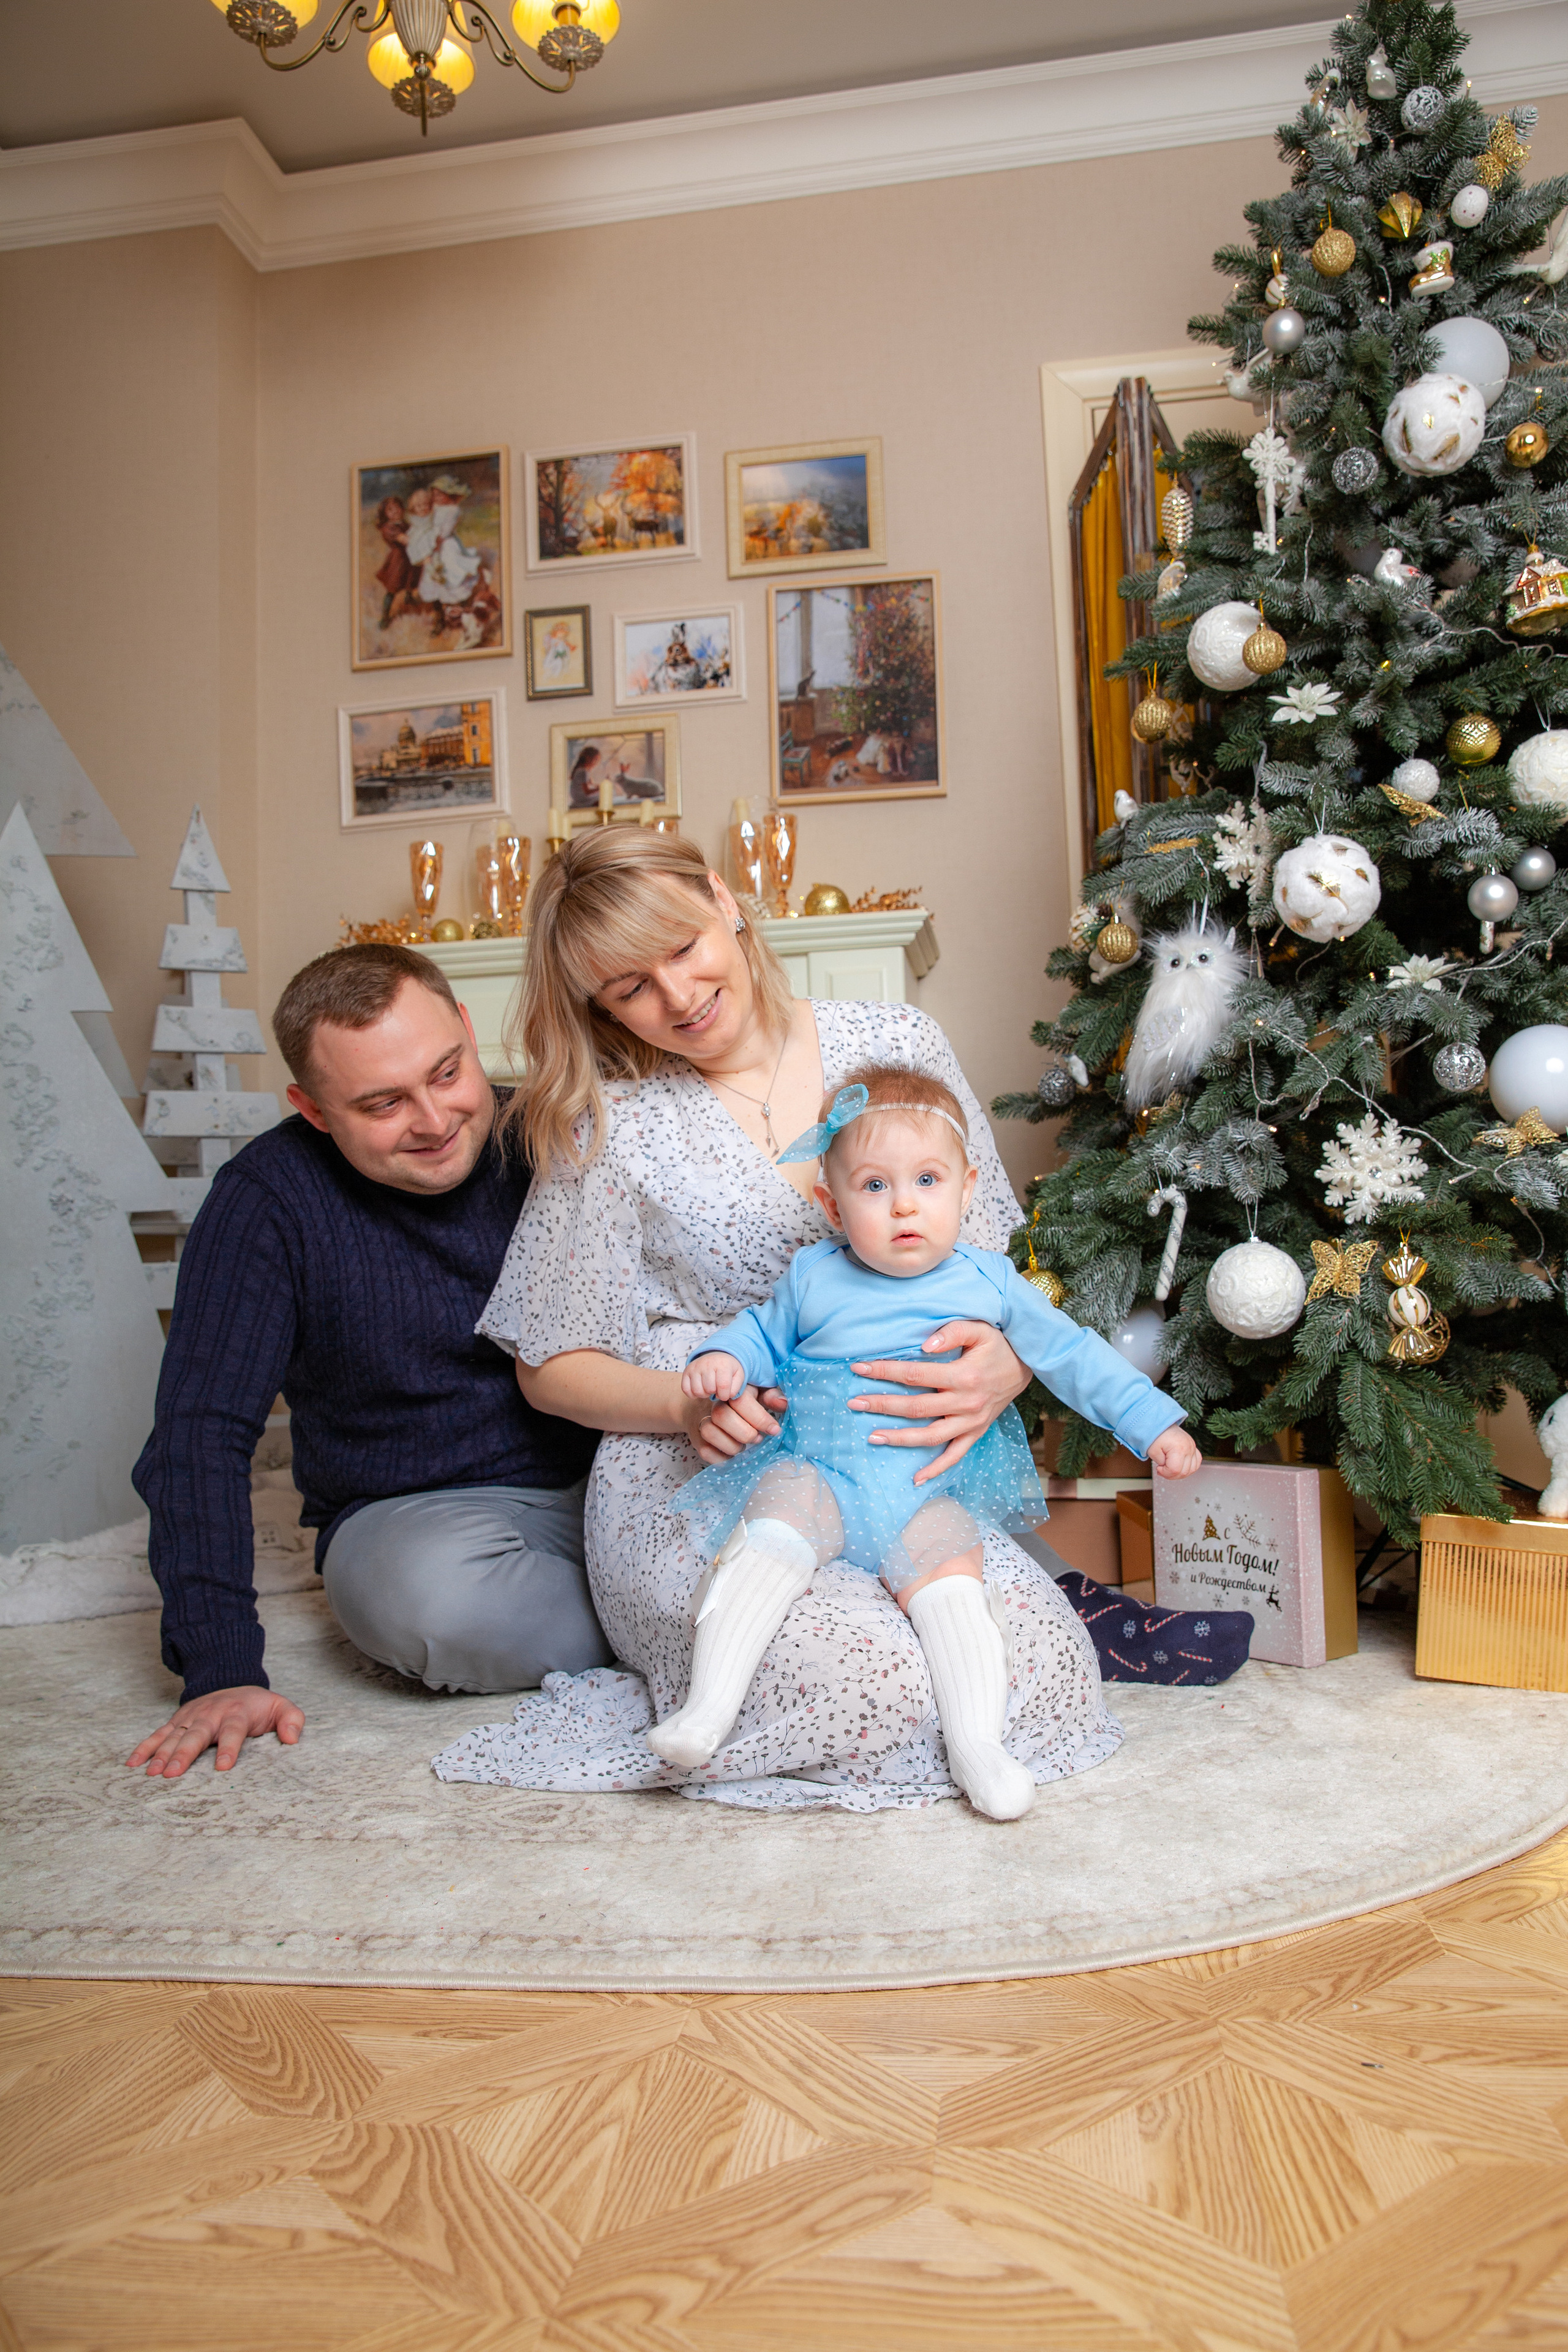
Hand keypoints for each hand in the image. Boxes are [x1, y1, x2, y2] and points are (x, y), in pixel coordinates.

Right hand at [125, 1685, 304, 1778]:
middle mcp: (210, 1714)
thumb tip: (293, 1738)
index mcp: (237, 1712)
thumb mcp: (281, 1706)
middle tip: (173, 1773)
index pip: (233, 1730)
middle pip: (197, 1735)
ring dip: (162, 1753)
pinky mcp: (177, 1721)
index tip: (223, 1767)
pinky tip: (133, 1763)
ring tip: (152, 1773)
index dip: (229, 1748)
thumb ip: (292, 1719)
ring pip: (175, 1736)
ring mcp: (191, 1717)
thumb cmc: (257, 1704)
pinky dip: (144, 1747)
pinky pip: (158, 1734)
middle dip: (184, 1753)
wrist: (232, 1680)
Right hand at [681, 1384, 785, 1464]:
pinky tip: (732, 1454)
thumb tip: (784, 1403)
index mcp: (732, 1391)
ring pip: (710, 1432)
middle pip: (722, 1415)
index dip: (759, 1418)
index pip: (740, 1401)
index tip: (774, 1430)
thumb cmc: (741, 1403)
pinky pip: (705, 1451)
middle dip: (745, 1432)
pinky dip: (721, 1458)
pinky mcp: (698, 1438)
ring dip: (732, 1445)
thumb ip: (771, 1397)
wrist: (704, 1408)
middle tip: (758, 1438)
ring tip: (743, 1446)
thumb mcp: (758, 1394)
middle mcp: (714, 1404)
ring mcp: (703, 1421)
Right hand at [682, 1351, 747, 1403]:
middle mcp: (707, 1363)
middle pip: (709, 1389)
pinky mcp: (686, 1371)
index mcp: (723, 1364)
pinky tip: (701, 1388)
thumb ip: (736, 1388)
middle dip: (715, 1393)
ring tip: (709, 1388)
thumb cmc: (729, 1369)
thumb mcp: (739, 1376)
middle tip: (717, 1388)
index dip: (725, 1395)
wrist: (718, 1356)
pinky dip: (693, 1394)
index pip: (723, 1386)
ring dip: (704, 1394)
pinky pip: (686, 1389)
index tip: (726, 1393)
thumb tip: (726, 1396)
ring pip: (697, 1391)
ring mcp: (695, 1367)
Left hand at [849, 1320, 1029, 1484]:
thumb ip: (952, 1332)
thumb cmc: (998, 1344)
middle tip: (854, 1403)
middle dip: (883, 1405)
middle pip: (917, 1407)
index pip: (915, 1374)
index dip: (885, 1371)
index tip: (859, 1367)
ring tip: (872, 1437)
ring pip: (931, 1436)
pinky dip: (937, 1469)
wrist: (1029, 1364)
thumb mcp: (980, 1329)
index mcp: (964, 1376)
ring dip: (900, 1439)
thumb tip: (924, 1346)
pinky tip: (916, 1478)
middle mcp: (967, 1403)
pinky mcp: (976, 1432)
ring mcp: (972, 1422)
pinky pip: (956, 1455)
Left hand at [1149, 1426, 1202, 1478]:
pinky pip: (1196, 1463)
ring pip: (1192, 1470)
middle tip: (1162, 1470)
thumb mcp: (1153, 1450)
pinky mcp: (1193, 1448)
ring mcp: (1193, 1448)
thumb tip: (1166, 1469)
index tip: (1159, 1468)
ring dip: (1179, 1473)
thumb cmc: (1156, 1434)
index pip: (1175, 1470)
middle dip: (1171, 1475)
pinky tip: (1179, 1467)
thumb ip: (1160, 1463)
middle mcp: (1189, 1448)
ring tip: (1170, 1469)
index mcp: (1179, 1448)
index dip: (1165, 1473)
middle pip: (1184, 1472)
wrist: (1161, 1422)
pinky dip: (1188, 1468)